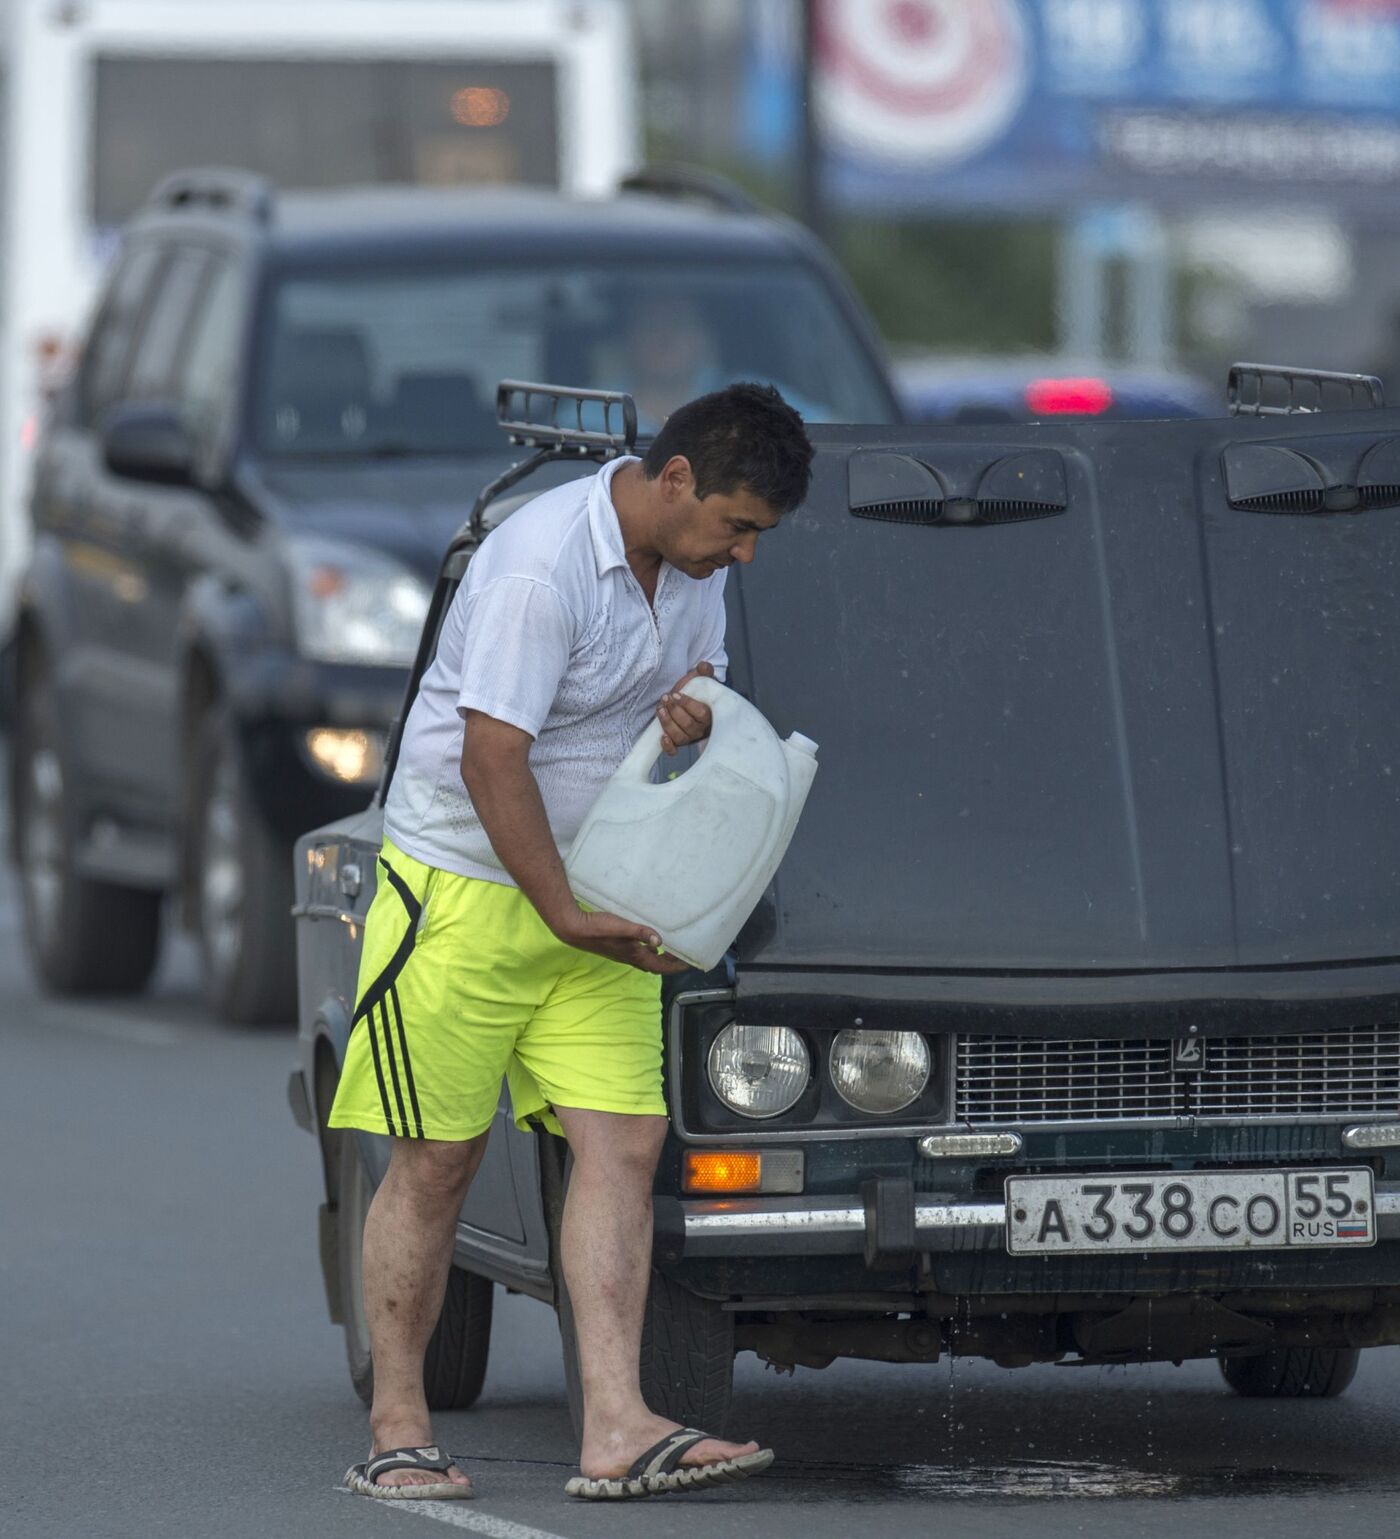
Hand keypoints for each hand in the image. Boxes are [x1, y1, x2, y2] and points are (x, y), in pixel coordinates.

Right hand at [552, 907, 688, 975]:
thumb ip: (640, 933)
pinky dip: (647, 950)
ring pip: (645, 960)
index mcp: (634, 955)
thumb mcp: (622, 928)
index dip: (675, 967)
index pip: (660, 967)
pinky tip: (646, 939)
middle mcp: (629, 958)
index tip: (689, 964)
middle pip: (655, 965)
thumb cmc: (599, 928)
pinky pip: (637, 953)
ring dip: (659, 957)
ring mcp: (622, 953)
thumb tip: (660, 942)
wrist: (575, 929)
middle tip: (682, 955)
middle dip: (670, 963)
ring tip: (670, 947)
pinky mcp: (616, 947)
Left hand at [658, 660, 715, 756]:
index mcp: (710, 715)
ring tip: (660, 709)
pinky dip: (668, 747)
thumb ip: (704, 672)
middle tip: (666, 698)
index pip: (701, 713)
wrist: (689, 700)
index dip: (687, 704)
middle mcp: (700, 729)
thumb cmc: (696, 692)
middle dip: (675, 712)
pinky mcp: (678, 743)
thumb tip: (704, 666)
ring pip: (680, 737)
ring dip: (668, 724)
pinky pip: (674, 750)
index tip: (676, 694)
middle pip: (688, 725)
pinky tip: (662, 737)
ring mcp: (689, 738)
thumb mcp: (701, 680)